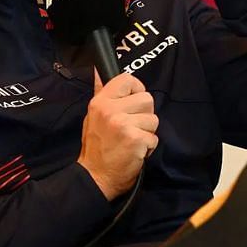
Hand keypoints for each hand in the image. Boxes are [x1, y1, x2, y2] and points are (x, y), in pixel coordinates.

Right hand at [78, 72, 158, 199]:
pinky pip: (154, 137)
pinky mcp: (136, 139)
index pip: (127, 79)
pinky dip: (148, 147)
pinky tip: (135, 151)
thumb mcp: (93, 116)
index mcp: (100, 102)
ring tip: (132, 140)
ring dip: (147, 132)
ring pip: (153, 119)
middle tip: (131, 127)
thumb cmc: (96, 146)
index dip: (136, 89)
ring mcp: (124, 124)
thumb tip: (99, 71)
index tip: (132, 102)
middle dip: (144, 115)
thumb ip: (101, 93)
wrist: (96, 176)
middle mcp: (111, 110)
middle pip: (147, 99)